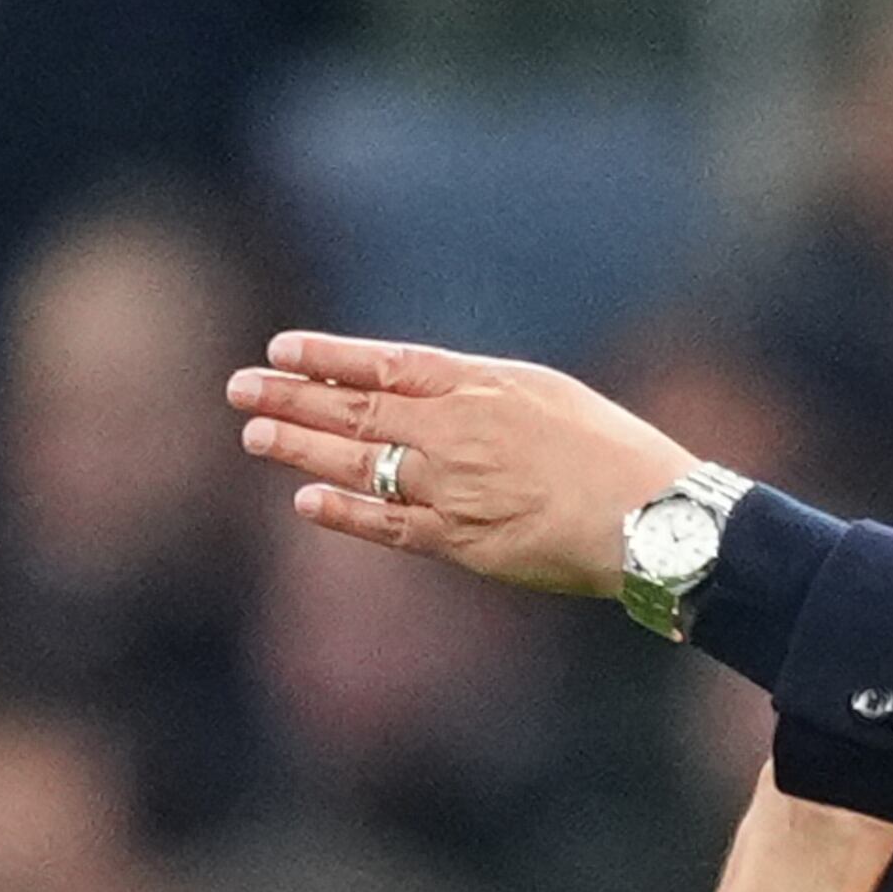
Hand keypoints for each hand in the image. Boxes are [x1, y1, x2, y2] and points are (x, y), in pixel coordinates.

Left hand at [230, 331, 700, 595]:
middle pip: (355, 411)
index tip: (283, 350)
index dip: (328, 358)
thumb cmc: (614, 453)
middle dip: (292, 398)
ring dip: (301, 449)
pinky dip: (345, 514)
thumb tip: (426, 391)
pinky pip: (389, 525)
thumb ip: (481, 392)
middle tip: (241, 389)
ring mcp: (452, 487)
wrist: (651, 517)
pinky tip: (307, 503)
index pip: (384, 365)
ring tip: (256, 436)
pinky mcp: (461, 541)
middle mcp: (455, 432)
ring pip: (358, 464)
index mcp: (480, 387)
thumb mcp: (547, 395)